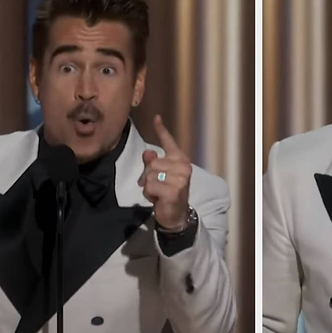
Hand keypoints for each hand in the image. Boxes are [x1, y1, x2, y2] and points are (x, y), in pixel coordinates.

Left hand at [138, 115, 191, 230]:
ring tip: (159, 193)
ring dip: (149, 186)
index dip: (162, 130)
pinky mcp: (174, 190)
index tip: (156, 118)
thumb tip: (148, 153)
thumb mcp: (159, 175)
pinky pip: (150, 186)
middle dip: (149, 176)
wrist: (176, 214)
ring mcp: (180, 179)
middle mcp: (183, 167)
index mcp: (181, 160)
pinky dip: (149, 194)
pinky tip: (159, 199)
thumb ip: (153, 162)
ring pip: (149, 175)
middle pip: (152, 163)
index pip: (169, 143)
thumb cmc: (167, 192)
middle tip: (158, 186)